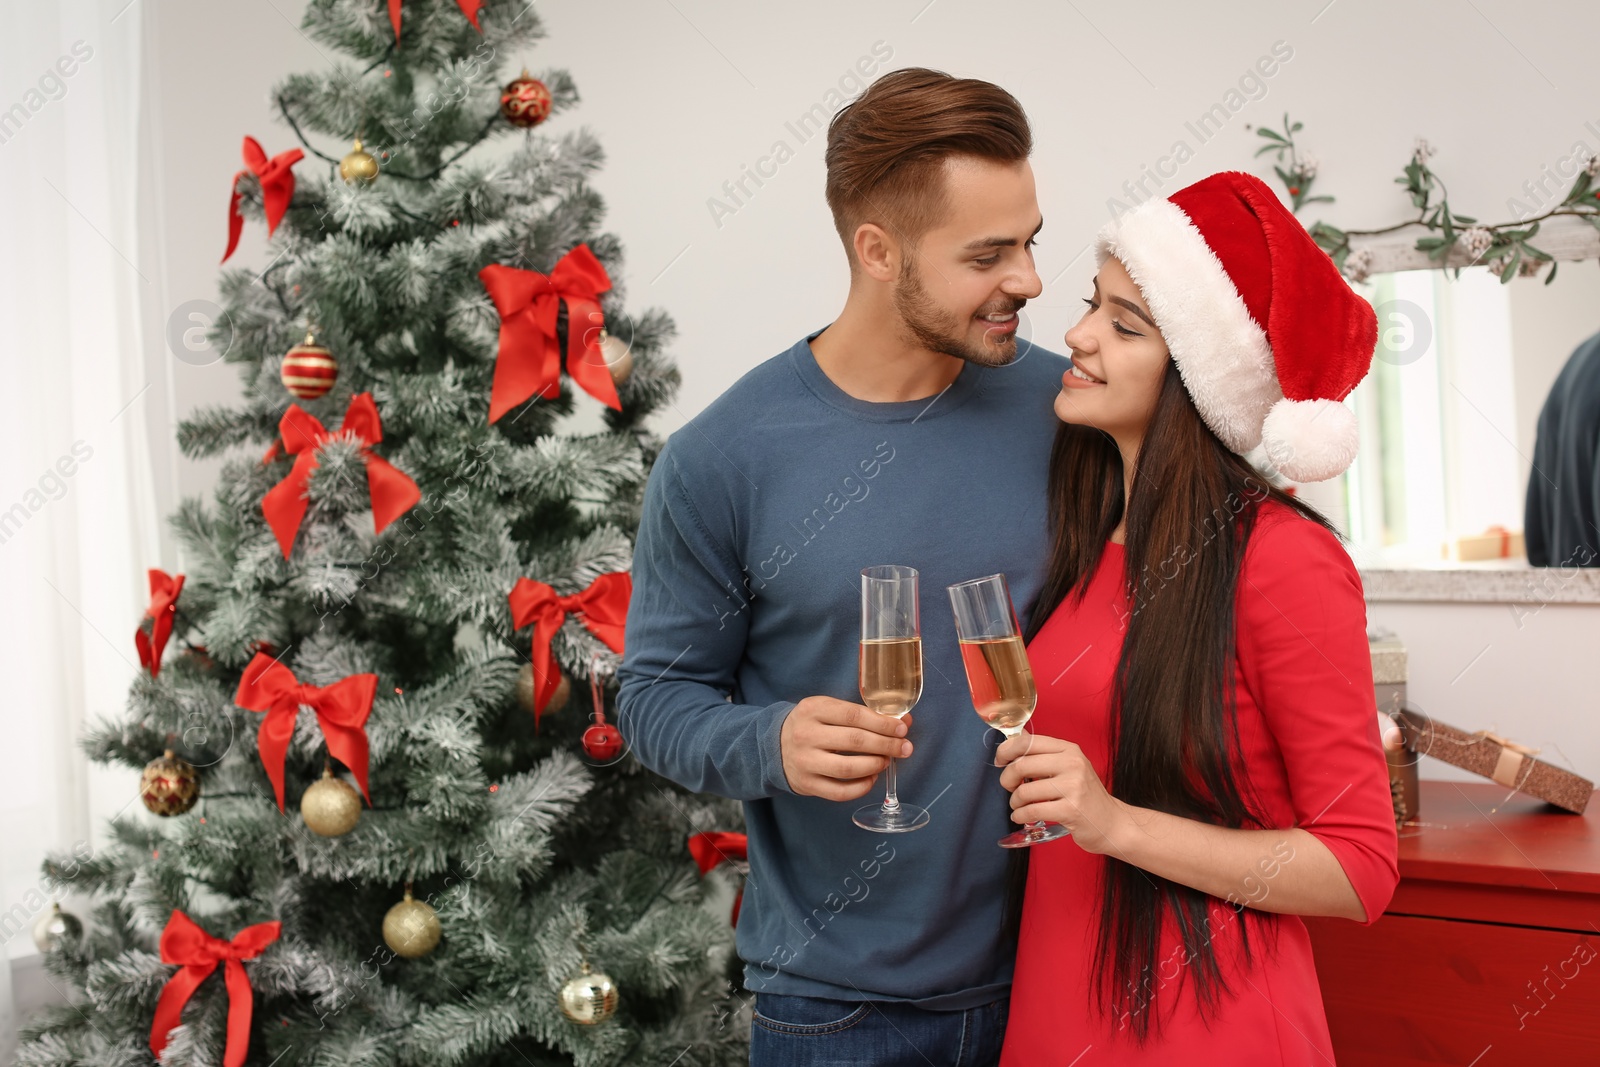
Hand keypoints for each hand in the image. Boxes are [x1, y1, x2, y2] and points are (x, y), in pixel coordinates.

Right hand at [780, 696, 912, 801]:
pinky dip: (862, 787)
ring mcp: (805, 761)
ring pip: (848, 768)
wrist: (774, 746)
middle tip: (905, 747)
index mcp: (813, 709)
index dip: (882, 723)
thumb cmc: (811, 724)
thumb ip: (861, 714)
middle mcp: (806, 734)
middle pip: (854, 741)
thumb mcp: (828, 709)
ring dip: (875, 765)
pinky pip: (840, 792)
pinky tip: (872, 778)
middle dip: (886, 745)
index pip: (854, 715)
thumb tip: (903, 723)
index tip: (902, 729)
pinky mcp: (806, 784)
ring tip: (887, 761)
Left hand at [995, 733, 1126, 853]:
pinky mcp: (1071, 810)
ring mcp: (1073, 787)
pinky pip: (1032, 811)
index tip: (1000, 761)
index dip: (1006, 750)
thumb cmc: (1085, 796)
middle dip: (1007, 778)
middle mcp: (1073, 764)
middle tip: (1009, 787)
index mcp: (1069, 750)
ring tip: (1019, 806)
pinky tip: (1022, 816)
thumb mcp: (1069, 768)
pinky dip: (1021, 815)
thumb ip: (1044, 756)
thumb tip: (1014, 742)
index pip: (1028, 741)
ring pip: (1025, 791)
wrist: (1112, 823)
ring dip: (1015, 801)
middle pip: (1022, 765)